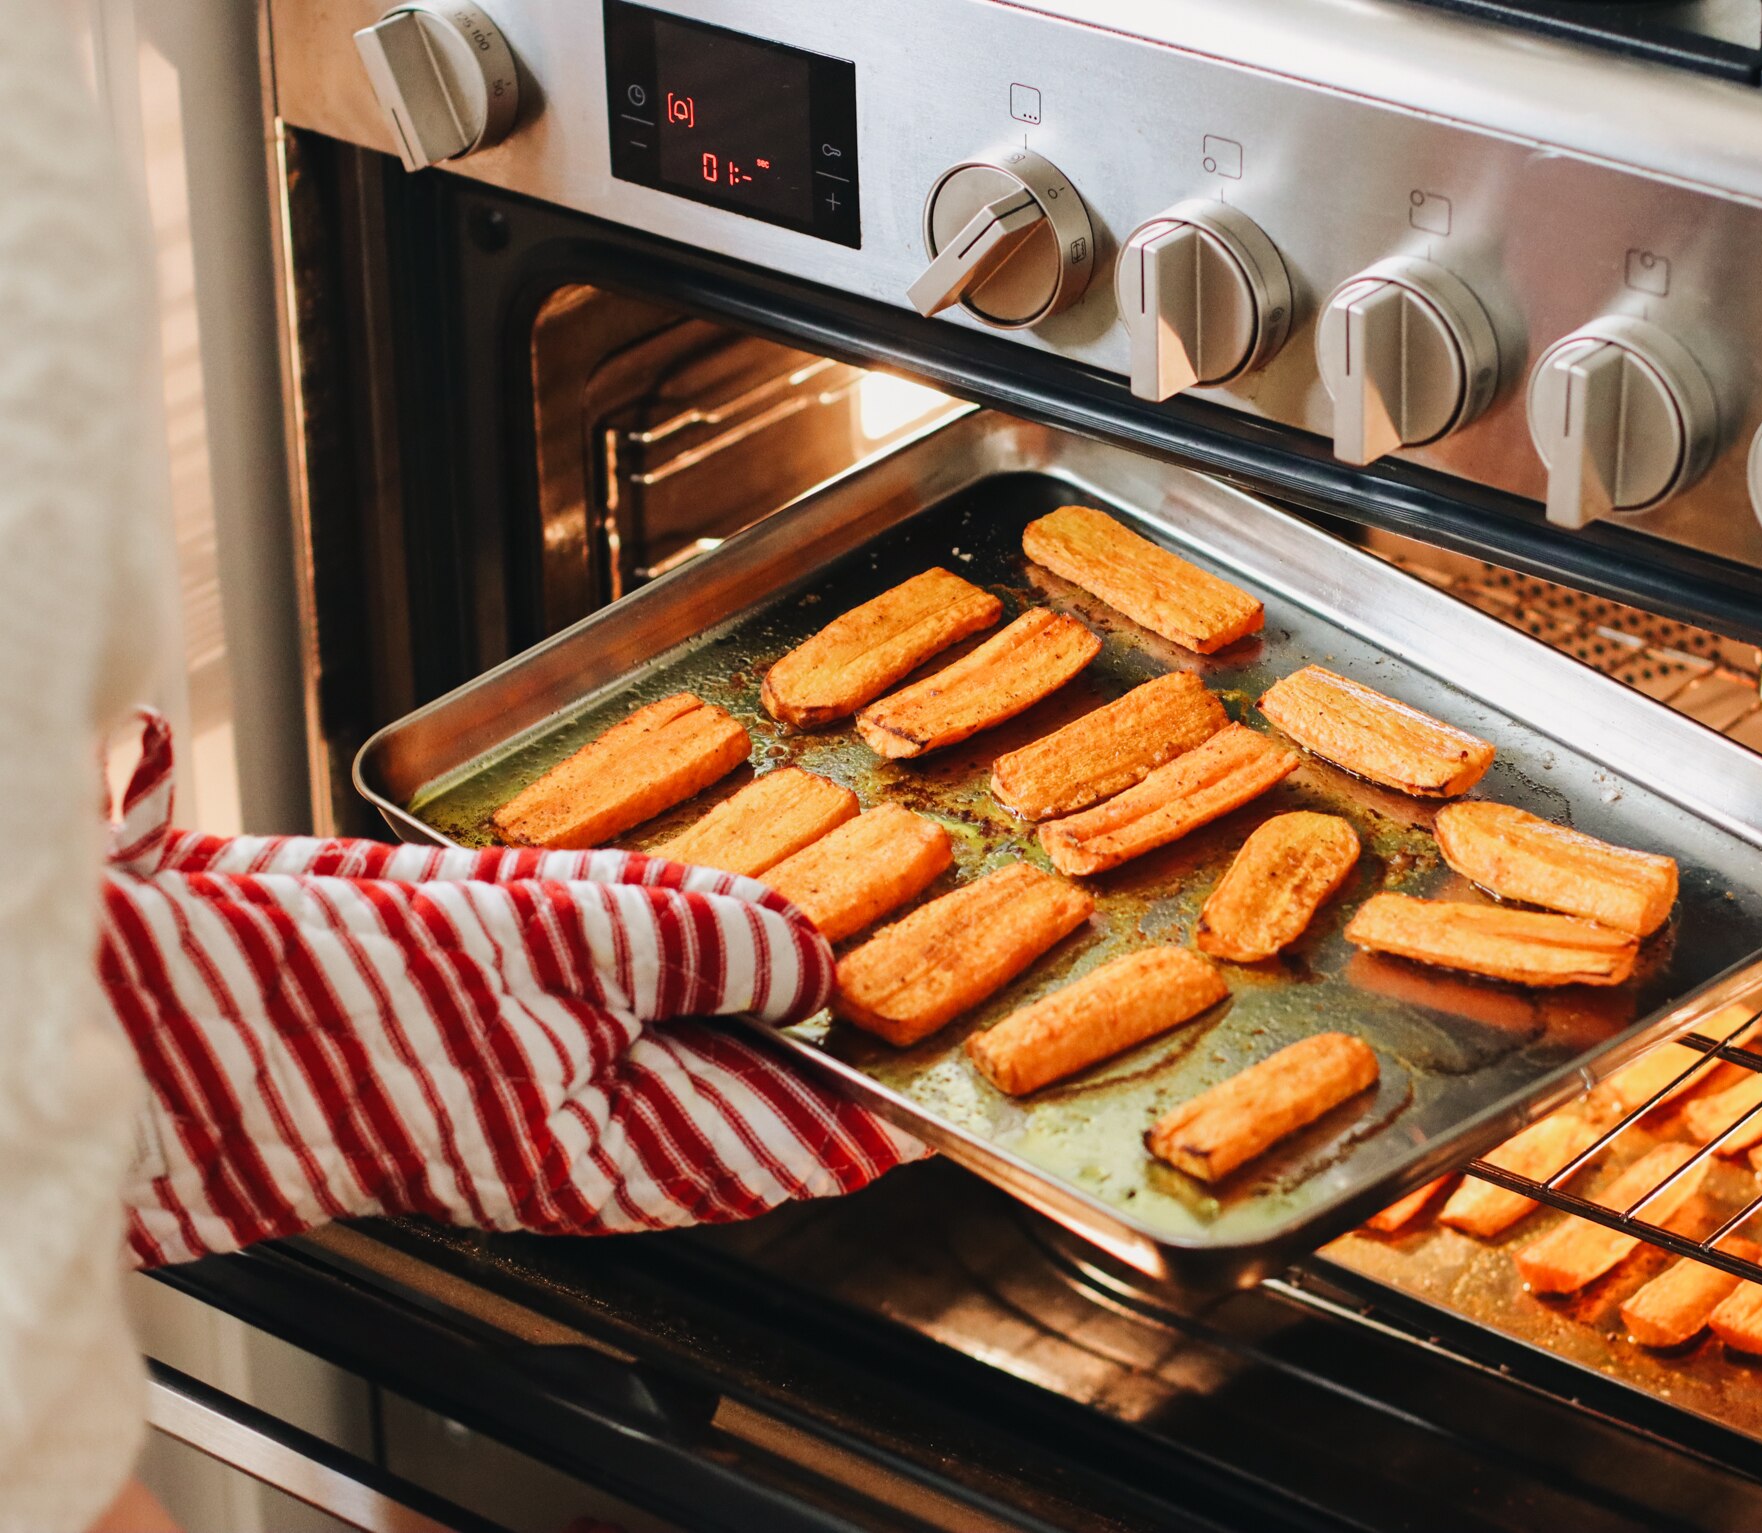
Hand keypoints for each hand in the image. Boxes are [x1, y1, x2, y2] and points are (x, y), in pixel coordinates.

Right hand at [102, 712, 926, 1265]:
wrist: (184, 1003)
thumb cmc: (360, 998)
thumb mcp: (574, 944)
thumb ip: (714, 949)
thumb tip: (815, 960)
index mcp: (639, 1154)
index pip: (810, 1145)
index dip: (892, 1102)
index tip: (956, 1067)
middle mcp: (603, 1140)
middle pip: (758, 1092)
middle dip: (828, 1027)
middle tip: (900, 952)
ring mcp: (545, 1092)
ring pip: (686, 1039)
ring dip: (747, 979)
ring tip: (811, 908)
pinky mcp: (492, 1040)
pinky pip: (608, 1004)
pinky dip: (655, 953)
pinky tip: (664, 894)